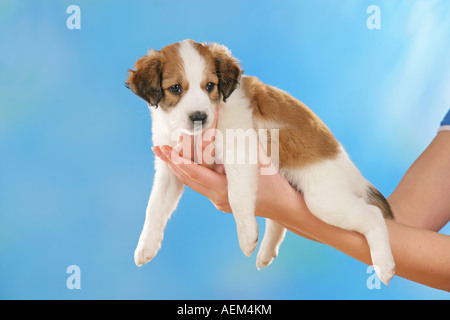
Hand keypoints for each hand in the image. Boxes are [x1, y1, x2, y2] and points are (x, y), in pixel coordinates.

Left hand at [152, 106, 304, 219]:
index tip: (165, 149)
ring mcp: (218, 201)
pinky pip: (202, 184)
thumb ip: (241, 144)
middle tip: (157, 147)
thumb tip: (229, 120)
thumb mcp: (259, 161)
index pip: (195, 174)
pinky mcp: (221, 200)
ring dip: (179, 167)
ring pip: (193, 182)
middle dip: (172, 163)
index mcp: (225, 190)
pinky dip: (192, 172)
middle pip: (189, 179)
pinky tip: (184, 161)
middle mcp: (217, 198)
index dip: (179, 161)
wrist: (285, 207)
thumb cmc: (275, 183)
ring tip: (164, 153)